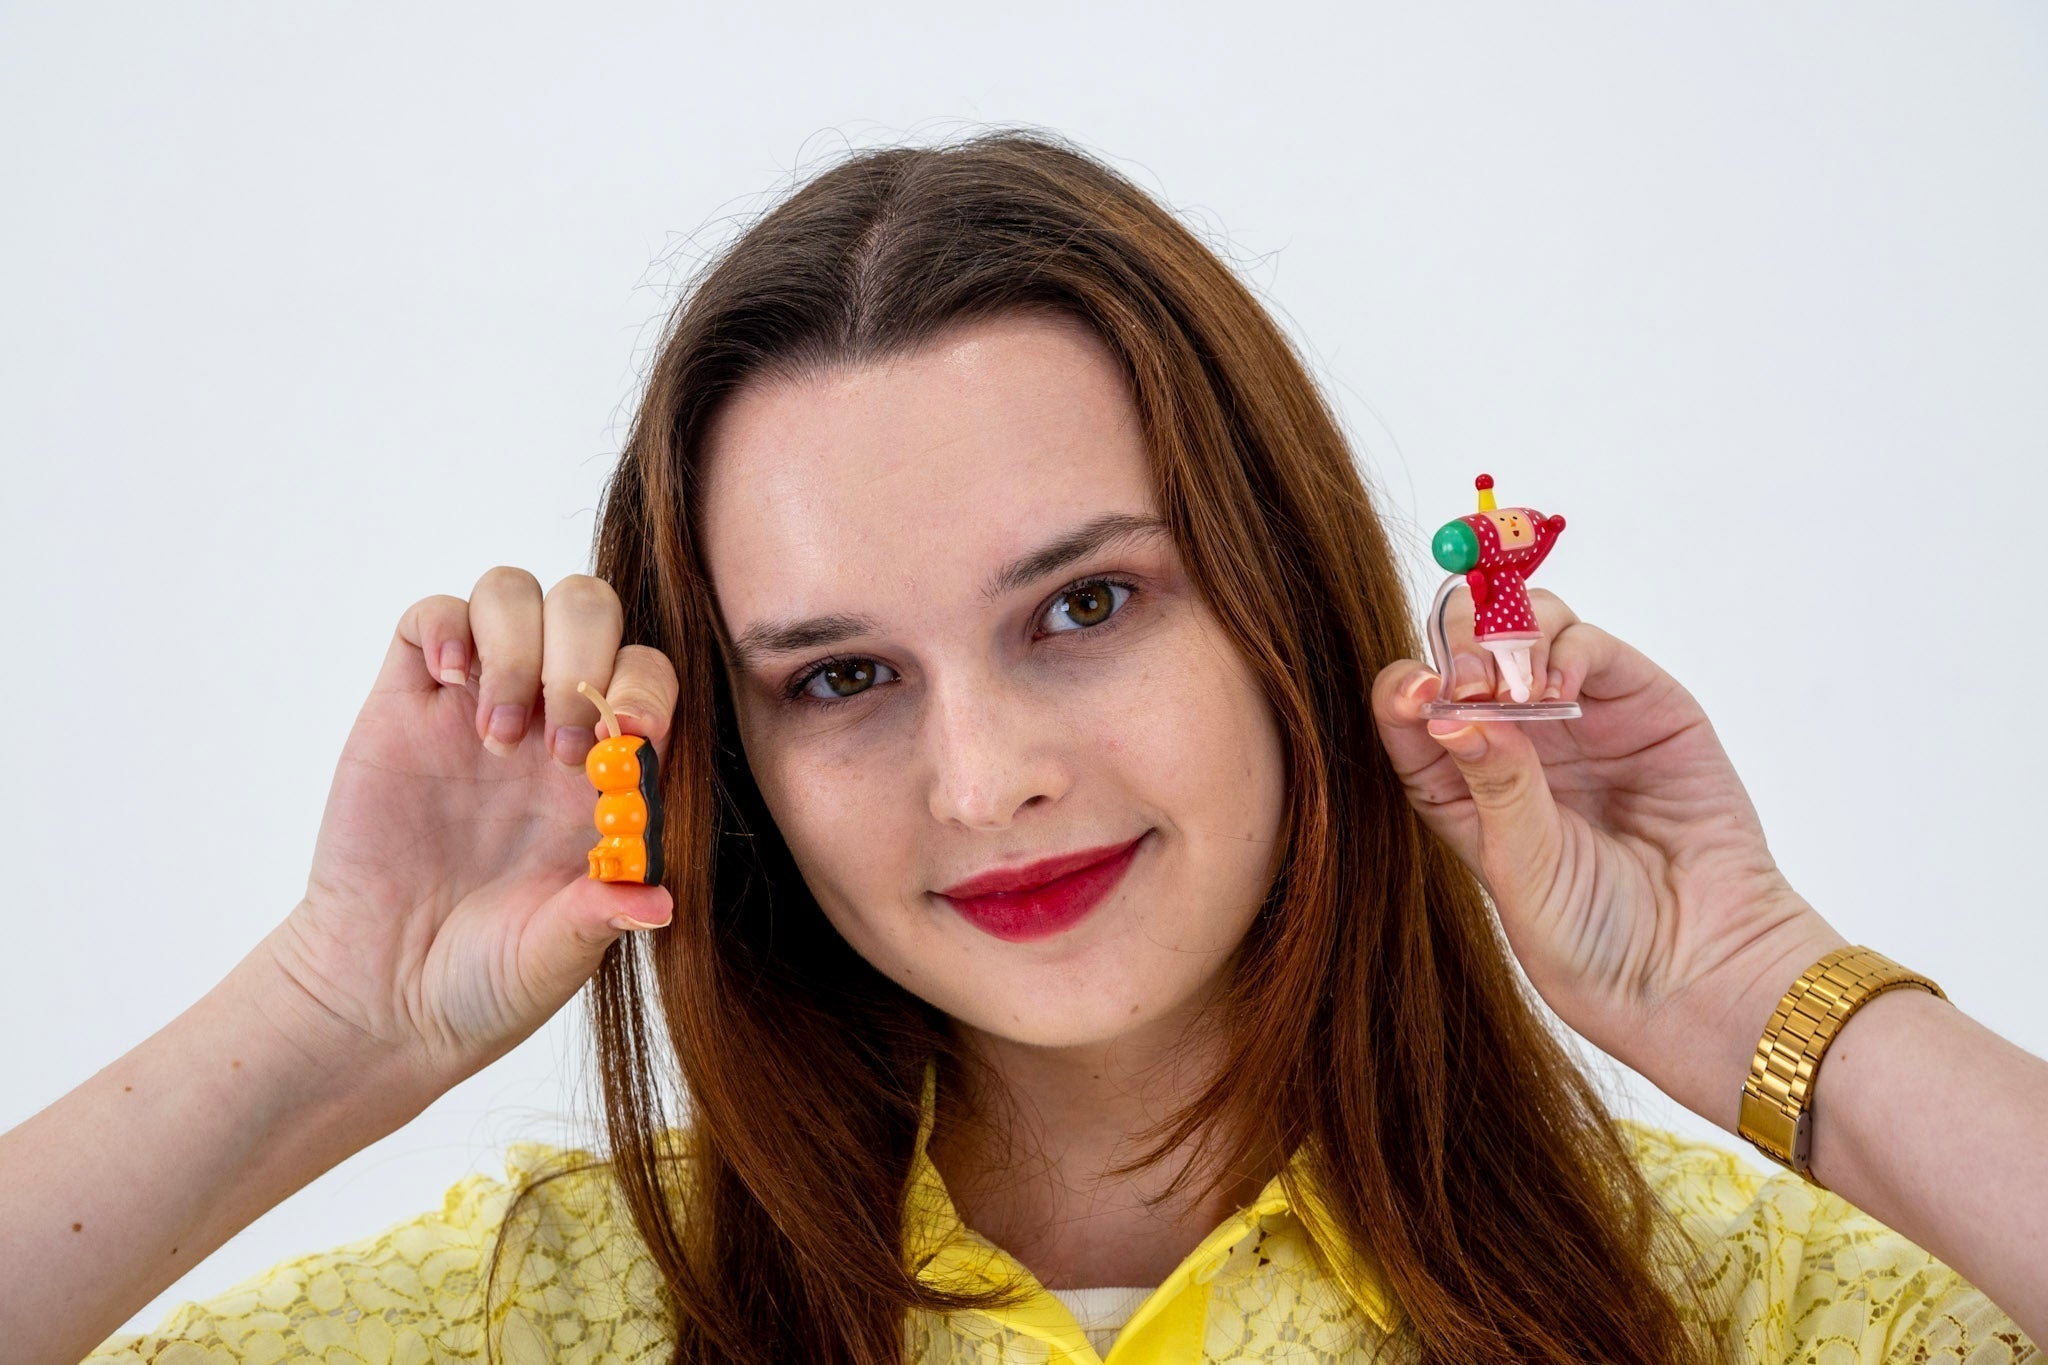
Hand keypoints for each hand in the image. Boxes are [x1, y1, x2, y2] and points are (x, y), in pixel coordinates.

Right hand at [258, 567, 680, 1105]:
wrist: (385, 995)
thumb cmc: (490, 976)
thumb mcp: (557, 956)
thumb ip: (602, 917)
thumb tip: (660, 901)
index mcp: (609, 769)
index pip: (649, 678)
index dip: (647, 691)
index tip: (629, 743)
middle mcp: (550, 723)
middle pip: (590, 610)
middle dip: (584, 655)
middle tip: (561, 746)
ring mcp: (477, 706)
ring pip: (514, 593)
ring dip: (516, 644)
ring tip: (498, 736)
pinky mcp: (405, 705)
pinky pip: (430, 614)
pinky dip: (445, 625)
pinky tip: (448, 683)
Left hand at [1370, 588, 1845, 1125]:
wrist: (1701, 967)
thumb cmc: (1597, 941)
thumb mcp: (1524, 868)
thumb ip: (1494, 786)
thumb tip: (1445, 714)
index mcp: (1461, 790)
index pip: (1411, 718)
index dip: (1404, 693)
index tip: (1412, 692)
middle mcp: (1514, 746)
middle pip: (1465, 658)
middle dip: (1459, 648)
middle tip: (1472, 676)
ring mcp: (1578, 720)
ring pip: (1526, 633)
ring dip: (1509, 640)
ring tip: (1518, 687)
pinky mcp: (1642, 704)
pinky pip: (1592, 646)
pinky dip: (1568, 647)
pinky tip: (1558, 687)